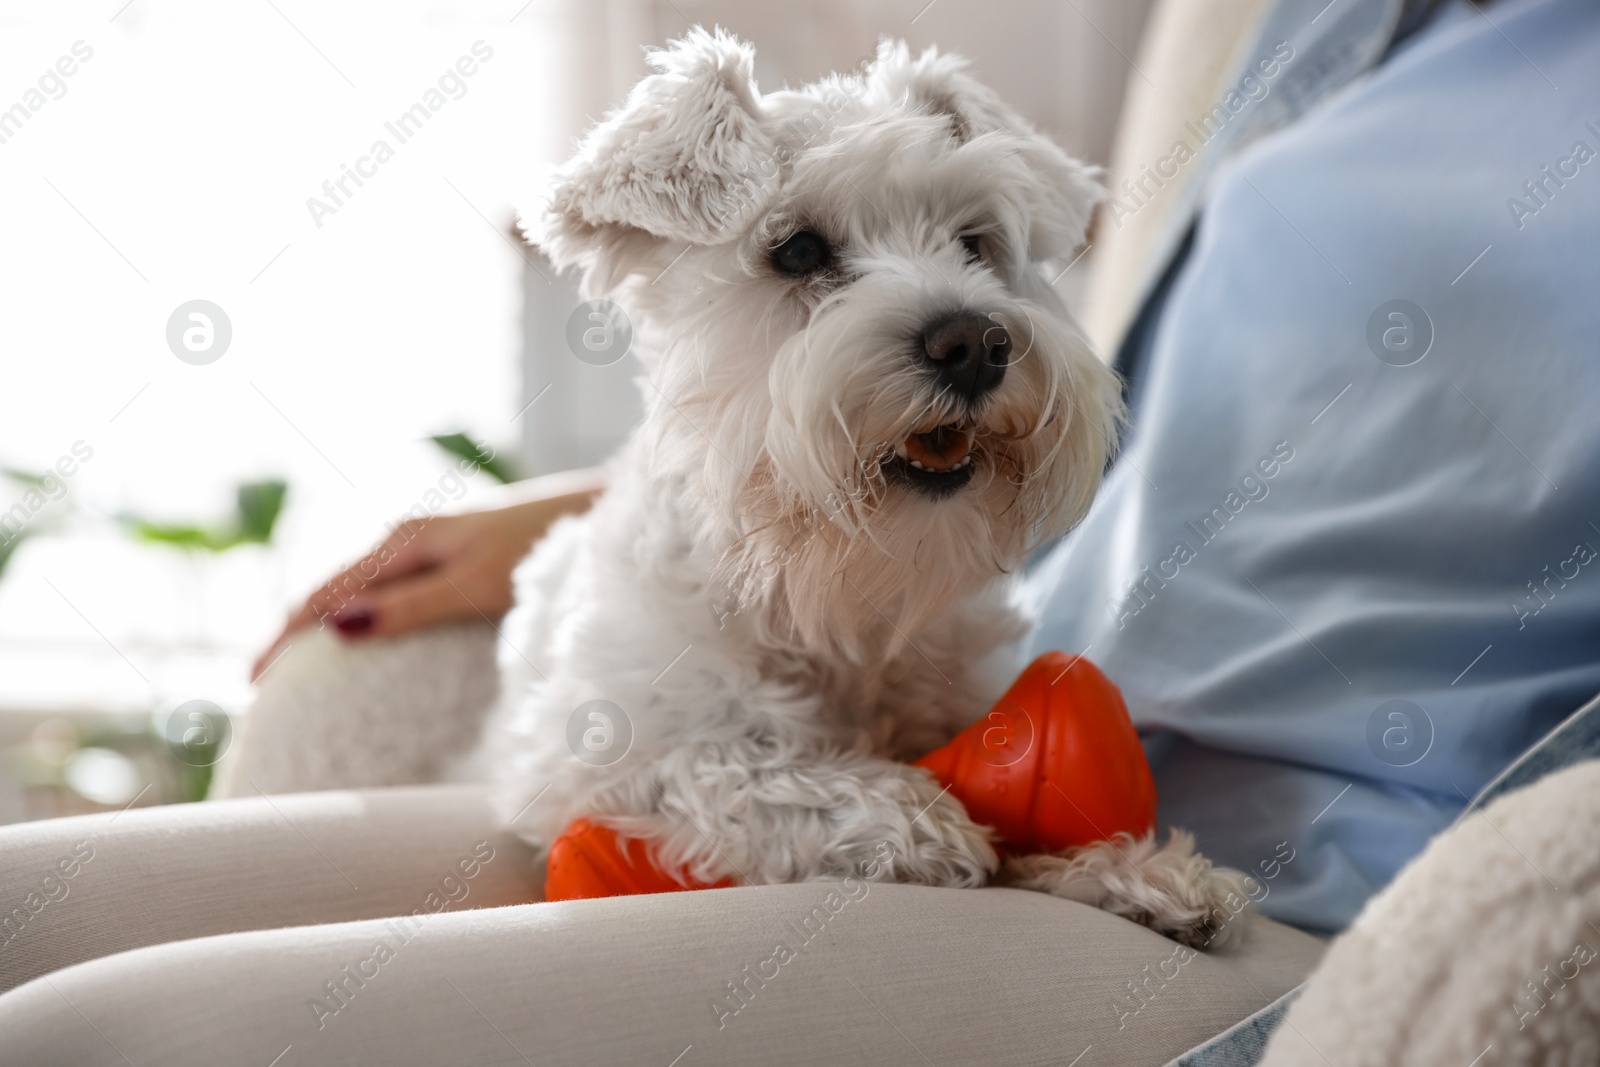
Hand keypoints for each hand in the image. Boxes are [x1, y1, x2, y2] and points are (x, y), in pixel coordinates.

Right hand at [250, 470, 602, 679]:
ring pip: (361, 591)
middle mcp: (408, 538)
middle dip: (295, 635)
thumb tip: (335, 628)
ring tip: (304, 674)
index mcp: (403, 541)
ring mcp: (432, 546)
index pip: (322, 595)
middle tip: (266, 690)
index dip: (284, 639)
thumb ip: (409, 607)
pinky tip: (367, 644)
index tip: (253, 684)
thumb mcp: (473, 585)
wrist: (594, 513)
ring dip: (328, 628)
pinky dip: (365, 619)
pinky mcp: (455, 557)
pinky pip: (391, 592)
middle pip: (333, 591)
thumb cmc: (541, 548)